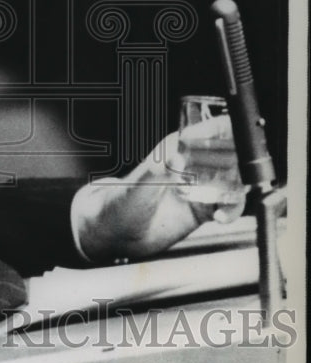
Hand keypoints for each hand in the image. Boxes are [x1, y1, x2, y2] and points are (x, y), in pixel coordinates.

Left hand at [73, 116, 246, 262]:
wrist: (117, 232)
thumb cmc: (121, 200)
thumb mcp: (139, 183)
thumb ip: (158, 170)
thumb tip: (175, 158)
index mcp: (179, 147)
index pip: (212, 130)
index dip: (231, 130)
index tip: (244, 139)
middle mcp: (194, 164)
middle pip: (232, 154)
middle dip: (242, 164)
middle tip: (239, 178)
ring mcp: (200, 186)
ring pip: (235, 181)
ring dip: (238, 190)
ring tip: (227, 203)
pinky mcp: (203, 208)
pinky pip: (228, 206)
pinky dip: (231, 211)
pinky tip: (220, 218)